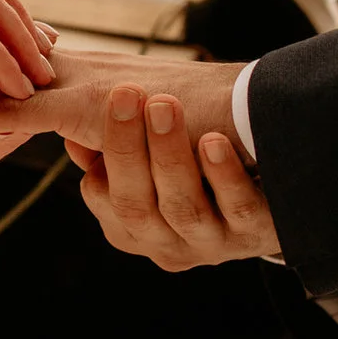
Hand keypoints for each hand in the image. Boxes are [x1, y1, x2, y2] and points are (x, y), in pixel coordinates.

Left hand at [0, 49, 244, 157]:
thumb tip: (93, 155)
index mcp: (86, 81)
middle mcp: (77, 74)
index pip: (7, 76)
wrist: (262, 122)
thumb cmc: (213, 132)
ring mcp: (82, 85)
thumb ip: (112, 138)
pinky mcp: (91, 106)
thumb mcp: (146, 136)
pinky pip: (20, 111)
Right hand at [70, 85, 280, 269]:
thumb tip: (58, 125)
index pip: (103, 198)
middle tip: (126, 94)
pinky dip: (223, 175)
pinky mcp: (259, 233)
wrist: (279, 195)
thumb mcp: (145, 168)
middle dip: (127, 148)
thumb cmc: (197, 174)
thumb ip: (103, 150)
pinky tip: (213, 141)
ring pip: (183, 207)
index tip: (101, 100)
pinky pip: (238, 210)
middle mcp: (168, 244)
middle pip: (135, 206)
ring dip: (170, 155)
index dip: (100, 156)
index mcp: (133, 230)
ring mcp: (215, 242)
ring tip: (165, 105)